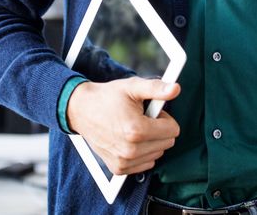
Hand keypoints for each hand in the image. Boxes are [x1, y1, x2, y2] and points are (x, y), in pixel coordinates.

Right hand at [66, 77, 180, 174]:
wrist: (81, 110)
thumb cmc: (108, 98)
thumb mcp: (133, 87)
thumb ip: (156, 89)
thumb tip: (176, 89)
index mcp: (137, 130)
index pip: (173, 130)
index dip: (164, 117)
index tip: (151, 111)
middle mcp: (131, 150)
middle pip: (167, 143)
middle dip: (159, 129)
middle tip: (141, 118)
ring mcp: (124, 161)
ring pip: (157, 154)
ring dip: (151, 142)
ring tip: (133, 128)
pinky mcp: (119, 169)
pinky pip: (145, 164)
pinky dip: (142, 153)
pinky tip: (129, 141)